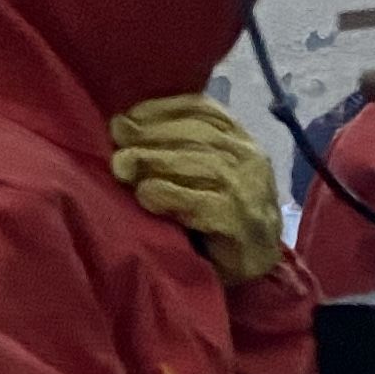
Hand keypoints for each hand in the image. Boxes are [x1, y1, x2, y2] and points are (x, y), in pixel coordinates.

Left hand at [109, 97, 284, 284]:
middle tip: (117, 143)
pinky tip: (145, 194)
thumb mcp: (203, 171)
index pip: (202, 108)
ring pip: (198, 164)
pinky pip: (198, 202)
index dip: (161, 109)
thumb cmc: (220, 214)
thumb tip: (120, 126)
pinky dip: (167, 195)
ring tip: (122, 167)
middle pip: (197, 134)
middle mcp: (249, 158)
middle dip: (151, 134)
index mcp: (240, 139)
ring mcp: (248, 190)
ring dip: (154, 161)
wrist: (257, 264)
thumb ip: (175, 148)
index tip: (127, 117)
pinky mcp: (239, 221)